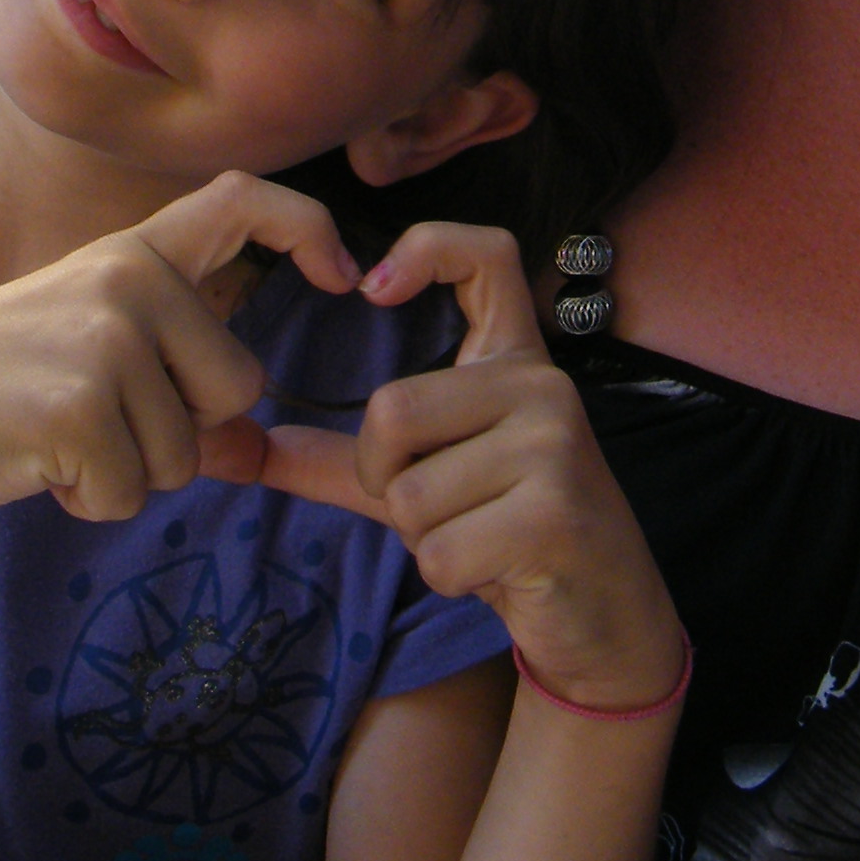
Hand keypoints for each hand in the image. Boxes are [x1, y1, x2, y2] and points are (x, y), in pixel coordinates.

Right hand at [0, 172, 358, 522]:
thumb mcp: (93, 364)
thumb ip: (179, 393)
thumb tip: (262, 454)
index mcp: (134, 254)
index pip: (243, 201)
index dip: (309, 229)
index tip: (345, 277)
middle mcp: (129, 280)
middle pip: (236, 388)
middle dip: (181, 432)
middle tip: (94, 417)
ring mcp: (105, 338)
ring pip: (187, 455)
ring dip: (127, 473)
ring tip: (54, 435)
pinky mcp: (79, 405)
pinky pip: (133, 491)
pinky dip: (91, 499)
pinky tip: (39, 463)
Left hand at [253, 221, 686, 711]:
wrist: (607, 613)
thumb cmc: (513, 536)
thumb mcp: (429, 484)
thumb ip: (346, 461)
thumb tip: (252, 450)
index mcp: (516, 362)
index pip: (487, 256)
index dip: (427, 247)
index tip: (371, 289)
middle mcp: (544, 387)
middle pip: (391, 411)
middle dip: (386, 481)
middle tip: (443, 508)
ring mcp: (555, 448)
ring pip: (410, 497)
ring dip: (424, 540)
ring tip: (481, 539)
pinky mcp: (554, 516)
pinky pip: (439, 552)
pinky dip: (447, 576)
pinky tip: (497, 570)